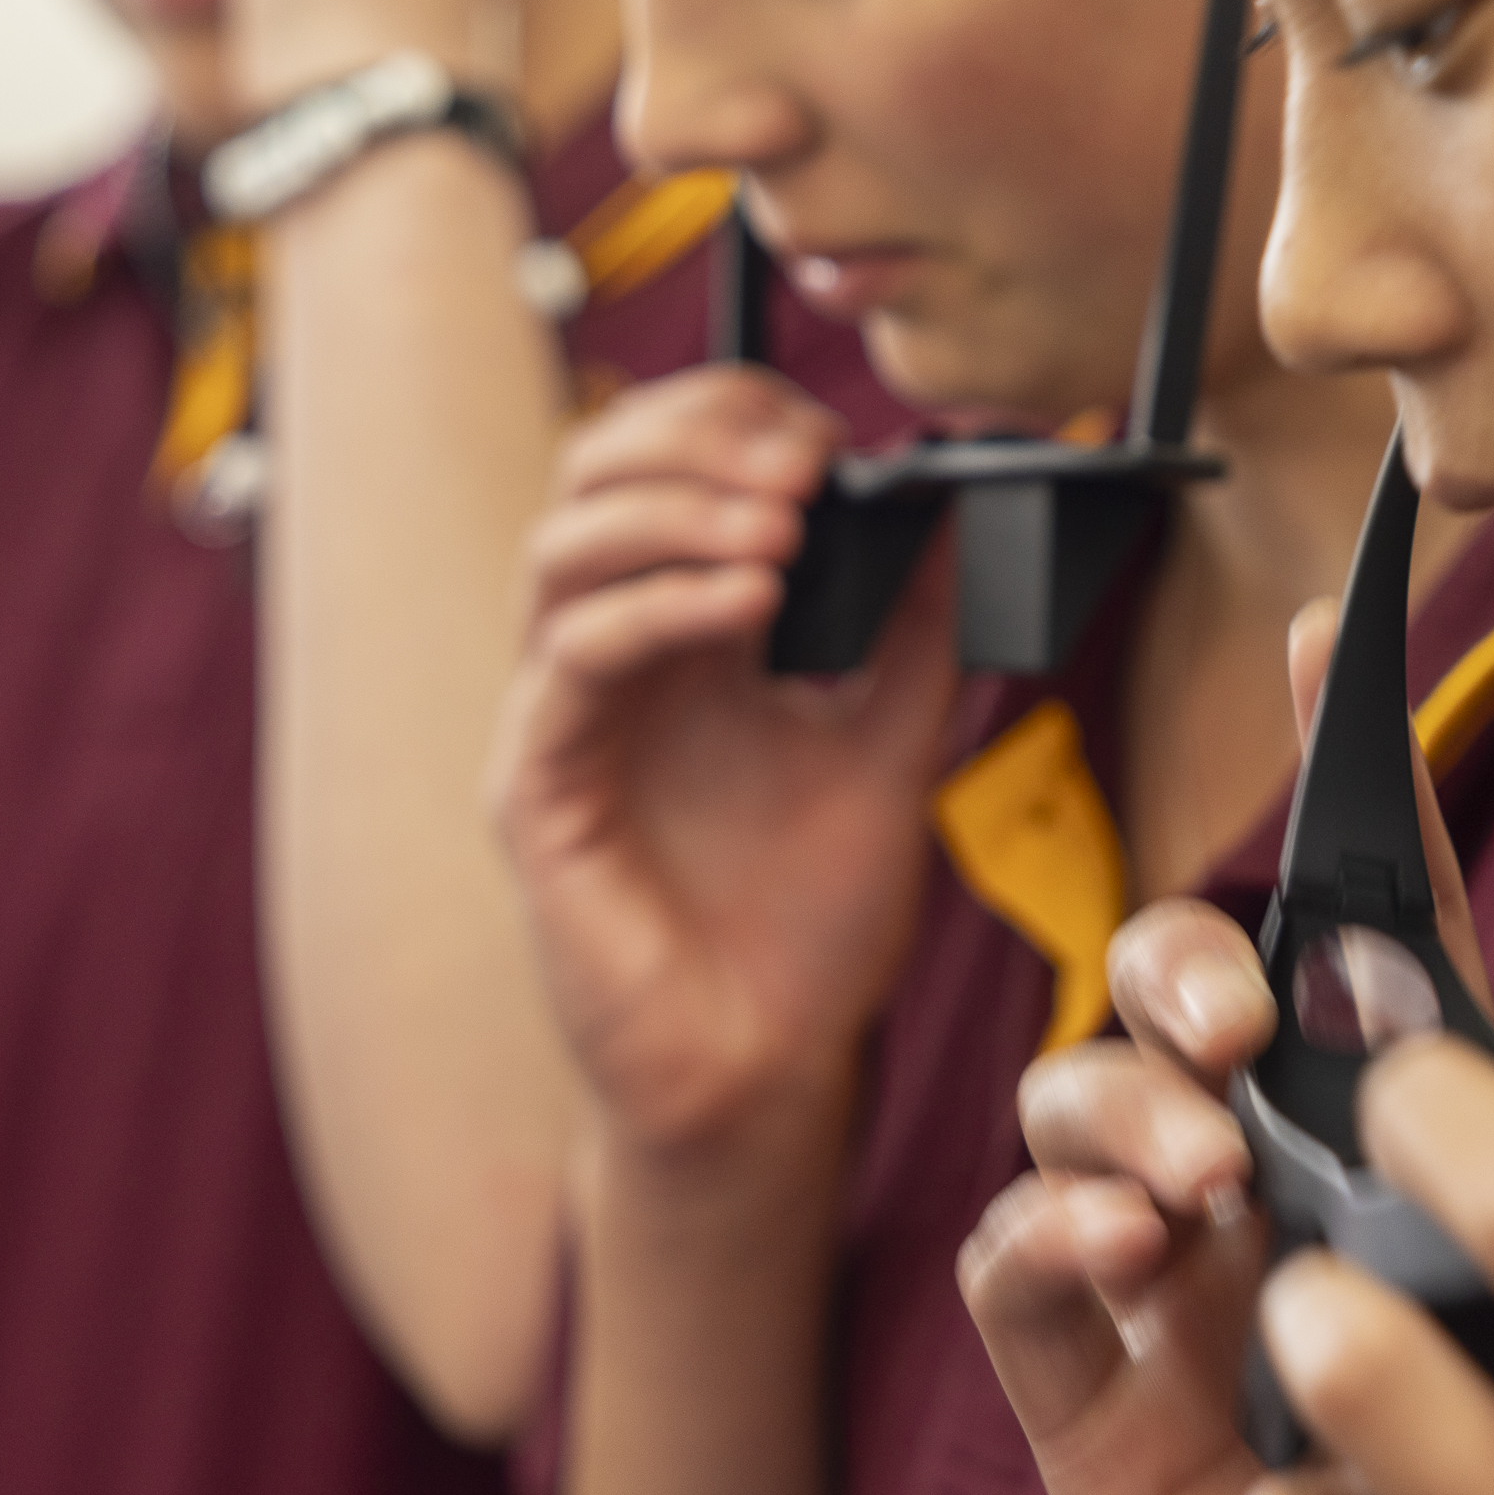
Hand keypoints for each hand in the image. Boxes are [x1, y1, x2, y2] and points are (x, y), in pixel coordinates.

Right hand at [492, 367, 965, 1159]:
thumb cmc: (811, 925)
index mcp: (683, 632)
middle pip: (592, 476)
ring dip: (674, 512)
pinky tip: (750, 605)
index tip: (831, 436)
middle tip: (801, 464)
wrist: (769, 1073)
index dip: (735, 422)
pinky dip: (656, 609)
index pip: (667, 465)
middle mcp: (609, 656)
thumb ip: (914, 635)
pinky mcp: (536, 787)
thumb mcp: (894, 751)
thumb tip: (957, 507)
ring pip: (562, 549)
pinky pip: (569, 660)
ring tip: (781, 528)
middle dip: (694, 442)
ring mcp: (561, 717)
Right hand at [963, 605, 1493, 1494]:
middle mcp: (1275, 1172)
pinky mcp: (1091, 1394)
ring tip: (1200, 1161)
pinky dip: (1048, 1221)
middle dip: (1187, 958)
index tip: (1336, 634)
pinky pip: (1017, 1269)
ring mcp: (1168, 1274)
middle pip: (1184, 986)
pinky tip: (1126, 1239)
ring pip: (1083, 1096)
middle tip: (1244, 1017)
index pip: (1377, 925)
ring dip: (1125, 1089)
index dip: (1350, 768)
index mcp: (1412, 1132)